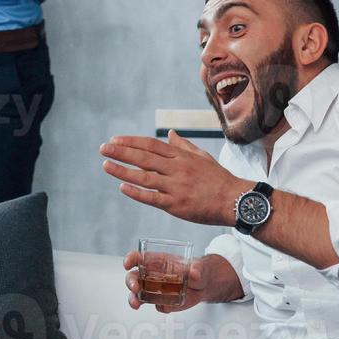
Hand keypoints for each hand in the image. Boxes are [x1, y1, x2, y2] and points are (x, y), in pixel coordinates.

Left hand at [101, 131, 248, 226]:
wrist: (235, 200)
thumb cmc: (218, 178)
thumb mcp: (202, 157)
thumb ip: (183, 146)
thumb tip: (170, 134)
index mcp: (182, 157)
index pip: (152, 145)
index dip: (132, 142)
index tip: (115, 140)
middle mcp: (177, 169)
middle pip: (145, 158)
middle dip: (122, 152)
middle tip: (104, 148)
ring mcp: (176, 187)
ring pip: (145, 177)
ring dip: (123, 170)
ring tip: (106, 165)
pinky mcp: (176, 205)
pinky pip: (152, 198)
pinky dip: (136, 192)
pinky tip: (122, 187)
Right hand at [122, 251, 223, 312]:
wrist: (203, 286)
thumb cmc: (196, 270)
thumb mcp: (198, 266)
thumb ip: (196, 268)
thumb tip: (195, 273)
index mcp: (155, 261)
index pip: (137, 257)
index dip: (130, 259)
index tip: (127, 264)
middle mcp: (150, 275)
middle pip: (132, 277)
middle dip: (130, 283)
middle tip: (135, 288)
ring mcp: (154, 290)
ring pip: (137, 295)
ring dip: (134, 300)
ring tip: (136, 305)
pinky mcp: (161, 302)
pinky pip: (157, 305)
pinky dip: (162, 306)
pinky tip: (170, 305)